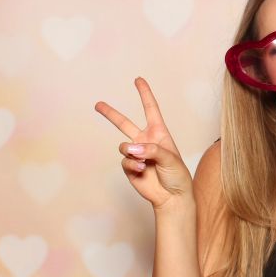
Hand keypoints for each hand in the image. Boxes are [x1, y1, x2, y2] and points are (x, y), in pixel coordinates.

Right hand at [95, 77, 192, 209]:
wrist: (172, 196)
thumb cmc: (177, 175)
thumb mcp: (170, 159)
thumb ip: (151, 150)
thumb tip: (131, 148)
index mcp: (159, 133)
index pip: (150, 109)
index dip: (144, 94)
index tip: (138, 79)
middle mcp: (145, 141)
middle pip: (124, 123)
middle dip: (111, 114)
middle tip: (98, 104)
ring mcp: (136, 154)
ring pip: (123, 146)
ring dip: (132, 153)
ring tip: (145, 163)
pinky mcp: (129, 167)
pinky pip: (125, 161)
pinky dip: (133, 166)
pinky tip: (143, 171)